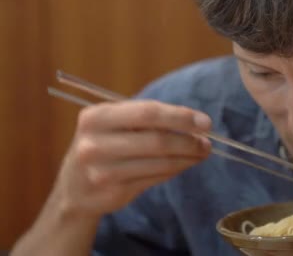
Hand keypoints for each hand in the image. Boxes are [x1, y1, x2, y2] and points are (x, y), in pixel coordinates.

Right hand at [50, 100, 211, 218]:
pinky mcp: (114, 193)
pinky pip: (156, 178)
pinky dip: (176, 170)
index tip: (204, 122)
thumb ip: (145, 118)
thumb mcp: (112, 124)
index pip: (148, 113)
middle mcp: (95, 144)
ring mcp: (103, 172)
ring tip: (201, 152)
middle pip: (157, 140)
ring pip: (160, 163)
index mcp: (96, 117)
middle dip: (189, 141)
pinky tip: (185, 163)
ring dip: (187, 157)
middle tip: (207, 142)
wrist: (73, 189)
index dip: (180, 117)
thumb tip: (193, 122)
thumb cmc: (102, 145)